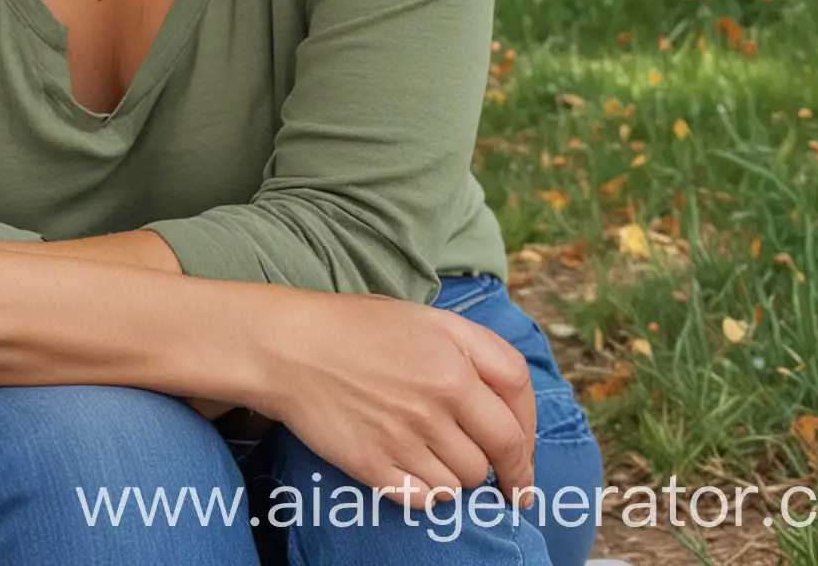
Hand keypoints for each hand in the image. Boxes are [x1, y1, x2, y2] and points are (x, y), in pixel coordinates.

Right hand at [262, 291, 535, 506]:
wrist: (288, 346)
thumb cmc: (354, 327)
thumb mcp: (422, 317)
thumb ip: (473, 350)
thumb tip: (508, 398)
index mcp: (453, 356)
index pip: (520, 401)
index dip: (530, 430)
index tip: (524, 452)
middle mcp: (438, 397)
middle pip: (502, 451)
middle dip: (511, 473)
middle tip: (511, 487)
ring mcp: (407, 435)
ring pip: (465, 480)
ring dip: (460, 475)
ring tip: (436, 455)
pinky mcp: (377, 465)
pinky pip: (427, 499)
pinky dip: (428, 493)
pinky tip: (413, 471)